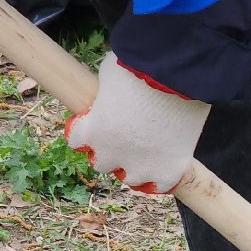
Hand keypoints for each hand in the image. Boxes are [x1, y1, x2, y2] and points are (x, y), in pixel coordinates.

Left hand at [65, 53, 211, 194]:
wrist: (174, 76)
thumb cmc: (138, 66)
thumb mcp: (109, 74)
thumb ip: (106, 92)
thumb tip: (113, 93)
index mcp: (92, 130)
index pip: (76, 141)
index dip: (87, 130)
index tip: (96, 120)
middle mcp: (112, 153)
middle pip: (101, 162)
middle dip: (110, 149)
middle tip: (126, 133)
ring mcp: (141, 165)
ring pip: (130, 177)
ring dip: (134, 166)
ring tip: (147, 150)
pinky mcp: (169, 169)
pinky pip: (160, 184)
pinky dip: (160, 178)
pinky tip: (165, 164)